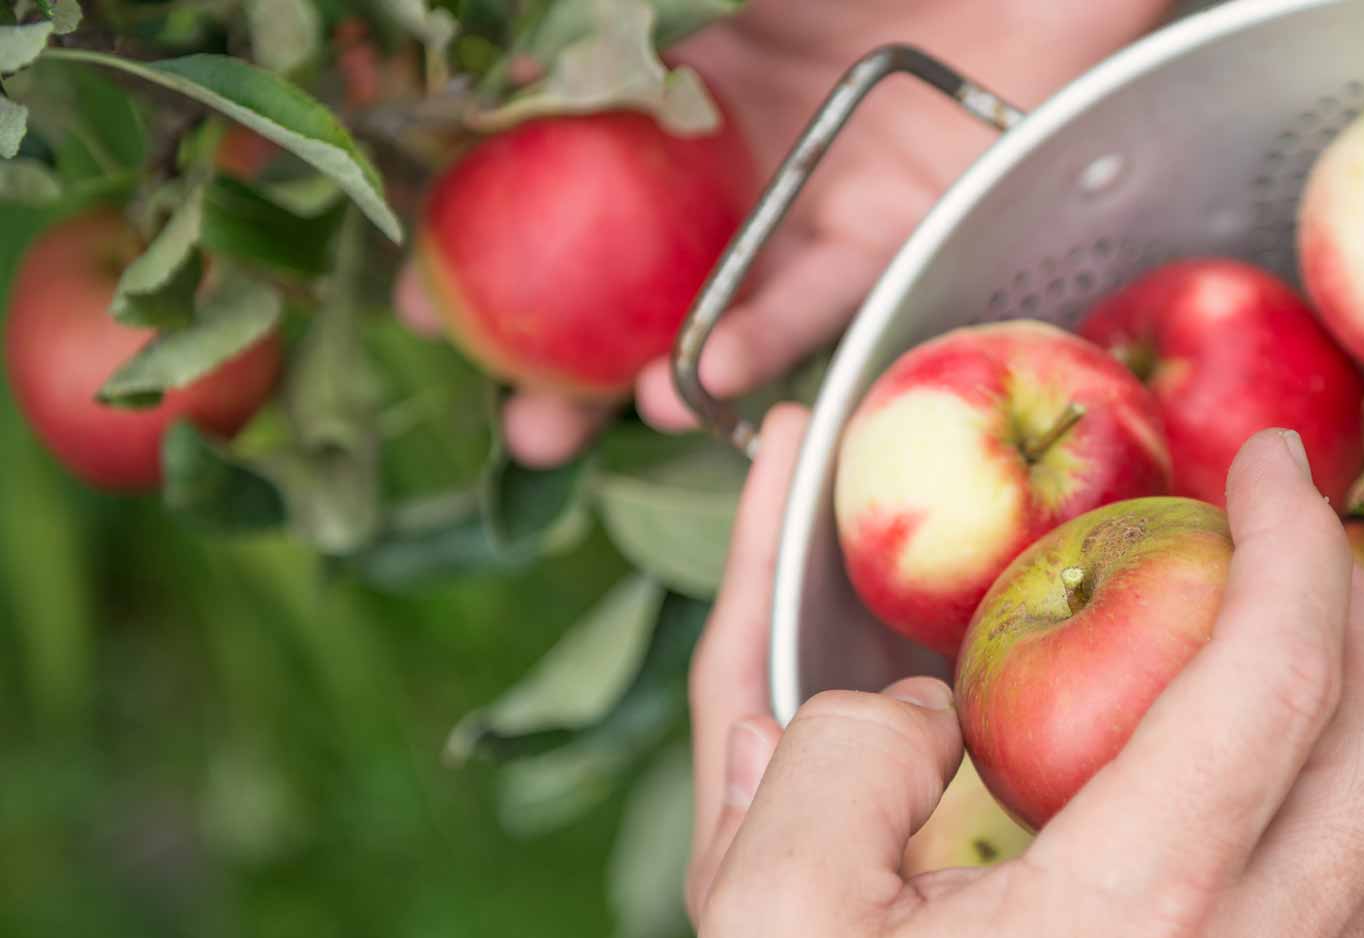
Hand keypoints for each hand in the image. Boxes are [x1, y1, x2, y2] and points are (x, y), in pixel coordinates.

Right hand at [399, 0, 1174, 465]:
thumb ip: (599, 17)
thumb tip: (460, 44)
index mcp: (678, 68)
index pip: (561, 165)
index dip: (486, 232)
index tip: (416, 294)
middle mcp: (740, 146)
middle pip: (632, 265)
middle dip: (560, 345)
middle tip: (498, 405)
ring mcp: (815, 194)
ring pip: (716, 302)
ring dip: (646, 372)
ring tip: (577, 423)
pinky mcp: (898, 227)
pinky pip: (819, 295)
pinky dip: (758, 335)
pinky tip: (694, 378)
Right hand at [684, 431, 1363, 937]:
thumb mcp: (764, 927)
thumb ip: (829, 752)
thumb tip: (917, 701)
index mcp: (1131, 913)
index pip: (1276, 666)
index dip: (1292, 533)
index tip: (1271, 464)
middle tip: (1295, 539)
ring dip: (1361, 714)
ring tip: (1276, 655)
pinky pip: (1353, 931)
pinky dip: (1333, 824)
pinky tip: (1244, 816)